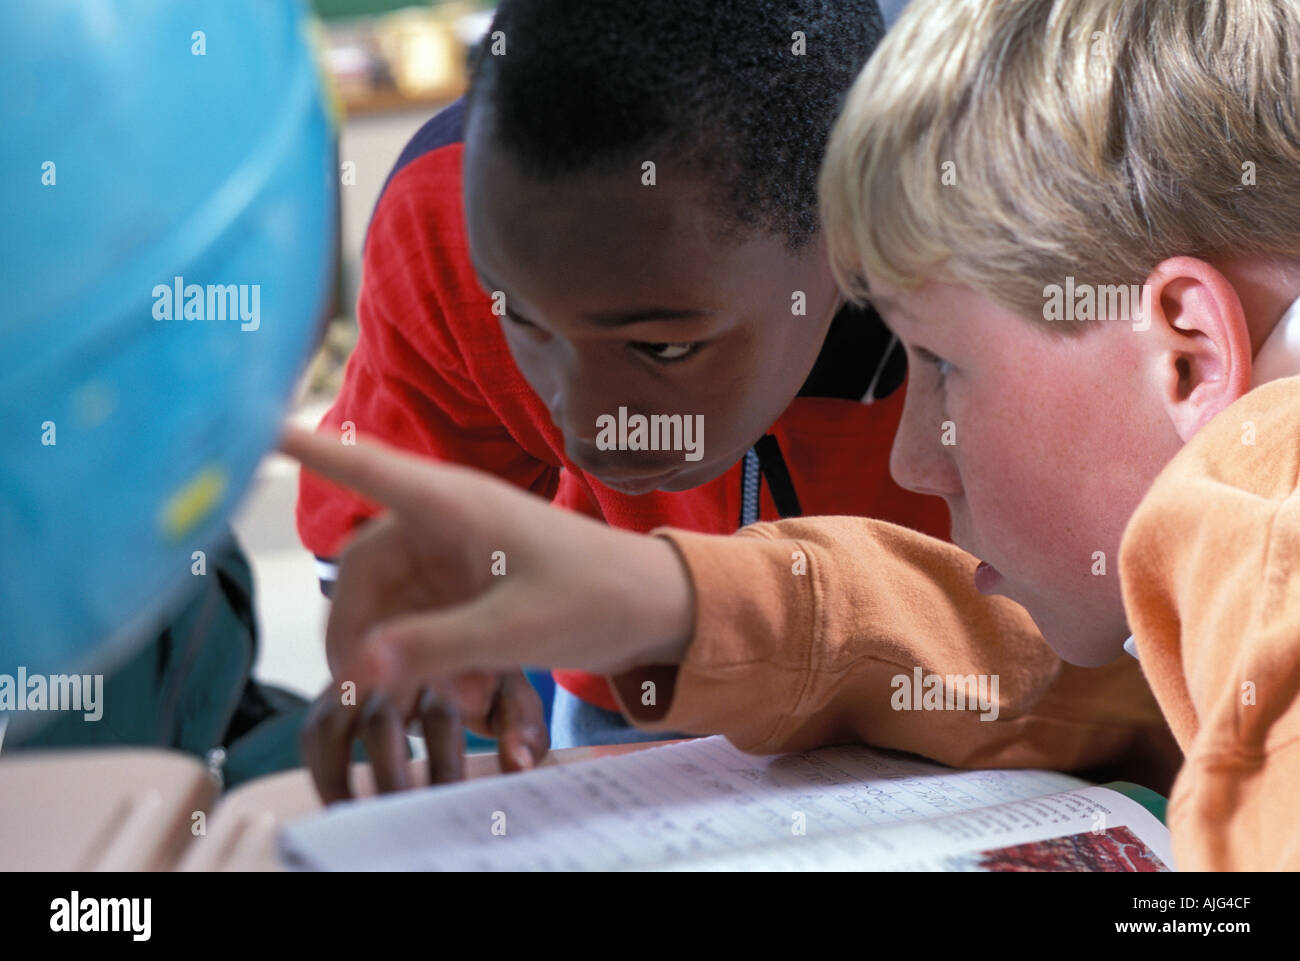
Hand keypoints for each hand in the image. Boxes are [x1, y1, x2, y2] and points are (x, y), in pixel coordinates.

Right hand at [280, 426, 694, 792]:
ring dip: (406, 658)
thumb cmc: (598, 597)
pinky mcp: (471, 585)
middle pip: (364, 570)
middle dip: (359, 633)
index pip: (366, 468)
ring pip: (393, 605)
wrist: (656, 609)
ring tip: (450, 702)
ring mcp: (458, 554)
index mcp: (455, 505)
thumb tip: (360, 668)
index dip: (307, 448)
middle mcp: (447, 522)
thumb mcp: (516, 629)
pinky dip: (436, 662)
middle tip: (360, 689)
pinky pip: (425, 622)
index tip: (250, 423)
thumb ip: (436, 648)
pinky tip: (474, 697)